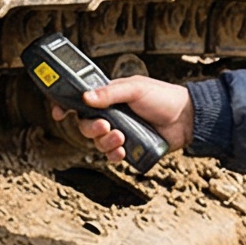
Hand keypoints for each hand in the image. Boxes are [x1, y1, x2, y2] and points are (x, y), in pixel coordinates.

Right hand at [51, 75, 193, 164]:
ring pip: (97, 142)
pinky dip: (114, 155)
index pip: (80, 101)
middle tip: (106, 125)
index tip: (57, 112)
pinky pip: (112, 156)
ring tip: (122, 136)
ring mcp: (119, 132)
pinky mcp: (129, 148)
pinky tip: (122, 151)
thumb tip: (85, 98)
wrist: (188, 119)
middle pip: (85, 125)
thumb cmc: (163, 97)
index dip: (65, 106)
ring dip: (105, 142)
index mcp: (108, 97)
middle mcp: (111, 115)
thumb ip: (111, 92)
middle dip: (91, 128)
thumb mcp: (136, 88)